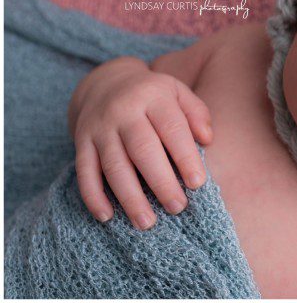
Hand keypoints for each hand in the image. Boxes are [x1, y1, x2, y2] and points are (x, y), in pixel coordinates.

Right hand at [69, 57, 213, 229]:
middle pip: (142, 150)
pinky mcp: (81, 142)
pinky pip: (84, 171)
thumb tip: (207, 139)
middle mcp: (124, 111)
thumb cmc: (154, 96)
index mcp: (154, 97)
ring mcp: (99, 127)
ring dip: (130, 197)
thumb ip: (197, 114)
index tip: (197, 183)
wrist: (106, 83)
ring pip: (113, 166)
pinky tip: (107, 216)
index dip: (185, 157)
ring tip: (147, 222)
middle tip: (177, 208)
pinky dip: (94, 196)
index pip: (172, 129)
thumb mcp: (178, 93)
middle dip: (161, 182)